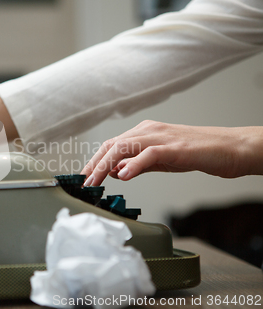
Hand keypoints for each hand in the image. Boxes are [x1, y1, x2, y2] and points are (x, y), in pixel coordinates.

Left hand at [81, 120, 262, 185]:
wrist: (231, 148)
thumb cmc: (197, 154)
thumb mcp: (160, 161)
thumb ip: (137, 165)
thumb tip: (115, 172)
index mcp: (143, 132)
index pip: (111, 145)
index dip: (94, 161)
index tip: (83, 178)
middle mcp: (148, 130)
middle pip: (112, 145)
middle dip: (93, 165)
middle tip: (83, 183)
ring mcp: (161, 137)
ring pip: (124, 146)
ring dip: (105, 165)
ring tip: (95, 182)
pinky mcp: (175, 147)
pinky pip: (149, 154)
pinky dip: (133, 164)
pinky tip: (123, 176)